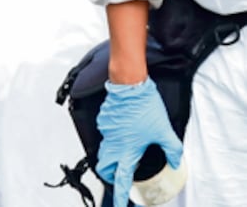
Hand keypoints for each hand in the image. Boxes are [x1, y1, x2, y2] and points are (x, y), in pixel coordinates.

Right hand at [96, 78, 182, 206]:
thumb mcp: (164, 130)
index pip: (121, 178)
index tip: (120, 203)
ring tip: (125, 151)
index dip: (120, 193)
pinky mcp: (103, 120)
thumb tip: (176, 160)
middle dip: (110, 175)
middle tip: (119, 177)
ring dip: (112, 155)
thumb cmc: (145, 106)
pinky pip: (105, 134)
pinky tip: (124, 129)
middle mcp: (114, 143)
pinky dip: (113, 137)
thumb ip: (172, 149)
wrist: (130, 85)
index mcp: (128, 149)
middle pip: (105, 166)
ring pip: (104, 149)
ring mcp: (106, 131)